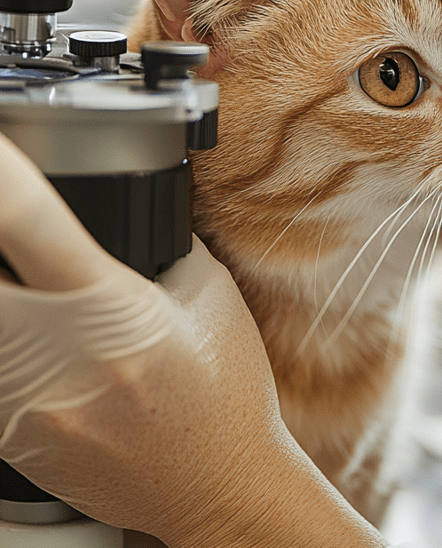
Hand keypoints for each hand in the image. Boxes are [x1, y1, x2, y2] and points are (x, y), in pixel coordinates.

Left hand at [0, 132, 384, 547]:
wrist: (218, 487)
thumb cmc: (226, 394)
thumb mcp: (211, 298)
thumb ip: (162, 244)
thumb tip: (121, 204)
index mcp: (114, 313)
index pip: (30, 223)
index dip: (2, 173)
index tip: (1, 145)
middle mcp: (57, 360)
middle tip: (5, 215)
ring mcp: (21, 406)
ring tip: (30, 282)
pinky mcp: (6, 435)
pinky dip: (0, 329)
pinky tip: (29, 325)